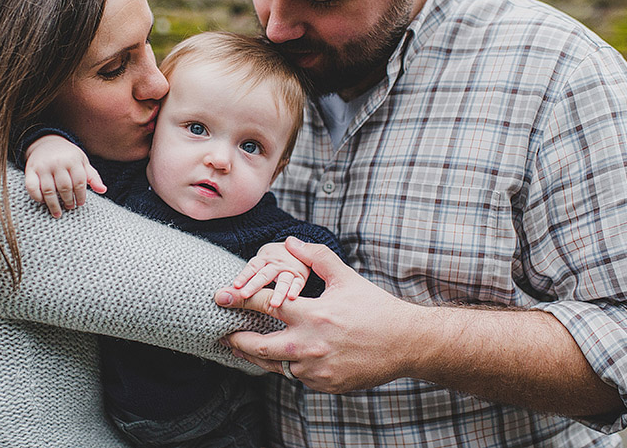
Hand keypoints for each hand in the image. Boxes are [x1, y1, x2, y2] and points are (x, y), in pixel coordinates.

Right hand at [24, 135, 105, 217]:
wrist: (47, 142)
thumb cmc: (69, 156)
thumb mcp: (82, 162)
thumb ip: (93, 177)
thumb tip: (103, 190)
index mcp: (73, 160)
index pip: (79, 182)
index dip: (81, 195)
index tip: (80, 203)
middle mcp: (57, 162)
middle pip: (64, 187)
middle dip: (68, 200)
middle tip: (70, 207)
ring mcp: (42, 166)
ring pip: (48, 190)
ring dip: (54, 204)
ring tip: (58, 212)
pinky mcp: (30, 170)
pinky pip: (31, 187)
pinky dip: (37, 197)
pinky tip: (43, 202)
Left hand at [215, 237, 422, 392]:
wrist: (405, 343)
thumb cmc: (375, 307)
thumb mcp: (346, 277)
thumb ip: (316, 257)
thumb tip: (290, 241)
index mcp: (313, 315)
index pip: (265, 305)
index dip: (240, 299)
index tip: (222, 297)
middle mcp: (311, 345)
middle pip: (259, 346)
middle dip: (237, 339)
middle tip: (223, 334)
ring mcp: (317, 369)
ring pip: (275, 366)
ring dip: (257, 357)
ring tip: (242, 347)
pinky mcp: (325, 385)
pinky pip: (296, 377)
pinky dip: (285, 367)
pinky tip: (276, 359)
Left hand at [232, 240, 311, 307]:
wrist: (297, 245)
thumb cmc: (272, 259)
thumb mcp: (260, 262)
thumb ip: (245, 278)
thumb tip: (220, 297)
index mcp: (263, 259)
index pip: (251, 268)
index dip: (243, 276)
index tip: (235, 286)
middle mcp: (275, 263)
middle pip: (264, 275)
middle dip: (254, 285)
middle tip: (245, 295)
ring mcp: (288, 269)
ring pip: (282, 281)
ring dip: (278, 292)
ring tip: (273, 304)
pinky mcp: (300, 276)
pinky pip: (298, 283)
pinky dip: (295, 290)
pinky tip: (292, 298)